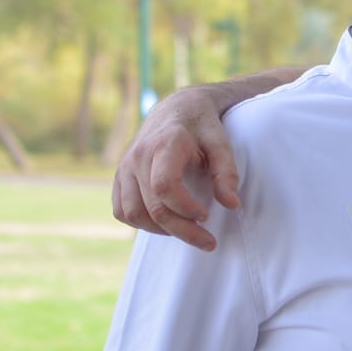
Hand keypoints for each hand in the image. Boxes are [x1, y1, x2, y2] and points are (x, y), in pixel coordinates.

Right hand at [111, 85, 238, 251]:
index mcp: (164, 144)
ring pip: (132, 213)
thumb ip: (227, 173)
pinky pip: (122, 210)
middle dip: (182, 230)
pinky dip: (142, 223)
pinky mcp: (119, 176)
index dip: (185, 208)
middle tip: (208, 242)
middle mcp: (138, 156)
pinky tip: (167, 222)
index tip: (207, 216)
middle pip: (152, 207)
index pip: (165, 186)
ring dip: (161, 230)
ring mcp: (124, 167)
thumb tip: (232, 205)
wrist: (177, 109)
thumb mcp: (221, 144)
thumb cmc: (203, 128)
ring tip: (189, 230)